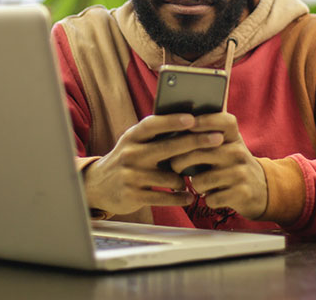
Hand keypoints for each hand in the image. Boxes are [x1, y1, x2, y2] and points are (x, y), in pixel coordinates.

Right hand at [82, 114, 224, 215]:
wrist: (98, 185)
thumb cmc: (128, 159)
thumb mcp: (135, 143)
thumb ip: (156, 135)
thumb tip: (191, 121)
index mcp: (132, 137)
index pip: (153, 125)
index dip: (172, 121)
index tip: (193, 118)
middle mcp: (130, 154)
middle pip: (168, 148)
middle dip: (196, 142)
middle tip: (217, 139)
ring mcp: (131, 175)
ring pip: (170, 176)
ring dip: (184, 179)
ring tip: (189, 180)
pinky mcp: (134, 195)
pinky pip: (165, 196)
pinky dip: (180, 197)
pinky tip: (188, 196)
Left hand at [169, 112, 268, 219]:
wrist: (260, 189)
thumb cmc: (231, 163)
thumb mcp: (226, 144)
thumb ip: (207, 131)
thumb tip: (178, 116)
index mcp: (233, 136)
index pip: (221, 121)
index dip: (203, 120)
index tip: (186, 125)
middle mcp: (238, 152)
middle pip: (199, 152)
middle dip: (179, 161)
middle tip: (174, 165)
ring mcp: (241, 173)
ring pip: (201, 180)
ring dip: (196, 184)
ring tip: (200, 182)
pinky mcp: (242, 193)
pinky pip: (210, 198)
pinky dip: (208, 199)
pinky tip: (213, 195)